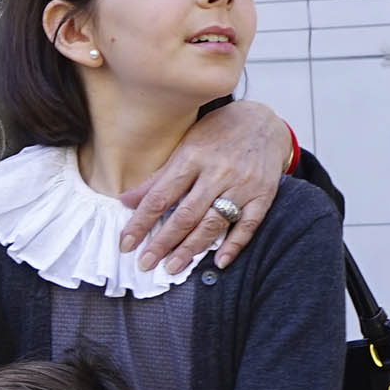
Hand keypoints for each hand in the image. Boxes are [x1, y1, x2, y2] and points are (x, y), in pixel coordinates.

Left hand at [120, 98, 291, 272]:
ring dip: (192, 249)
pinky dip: (234, 245)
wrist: (263, 121)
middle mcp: (217, 173)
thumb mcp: (184, 147)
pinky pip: (249, 224)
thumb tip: (125, 201)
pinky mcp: (264, 195)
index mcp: (191, 158)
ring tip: (173, 267)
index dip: (141, 222)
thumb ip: (158, 177)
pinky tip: (220, 262)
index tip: (126, 244)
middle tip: (145, 264)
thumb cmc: (217, 134)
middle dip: (163, 242)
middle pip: (186, 214)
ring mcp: (242, 185)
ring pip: (214, 223)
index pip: (160, 197)